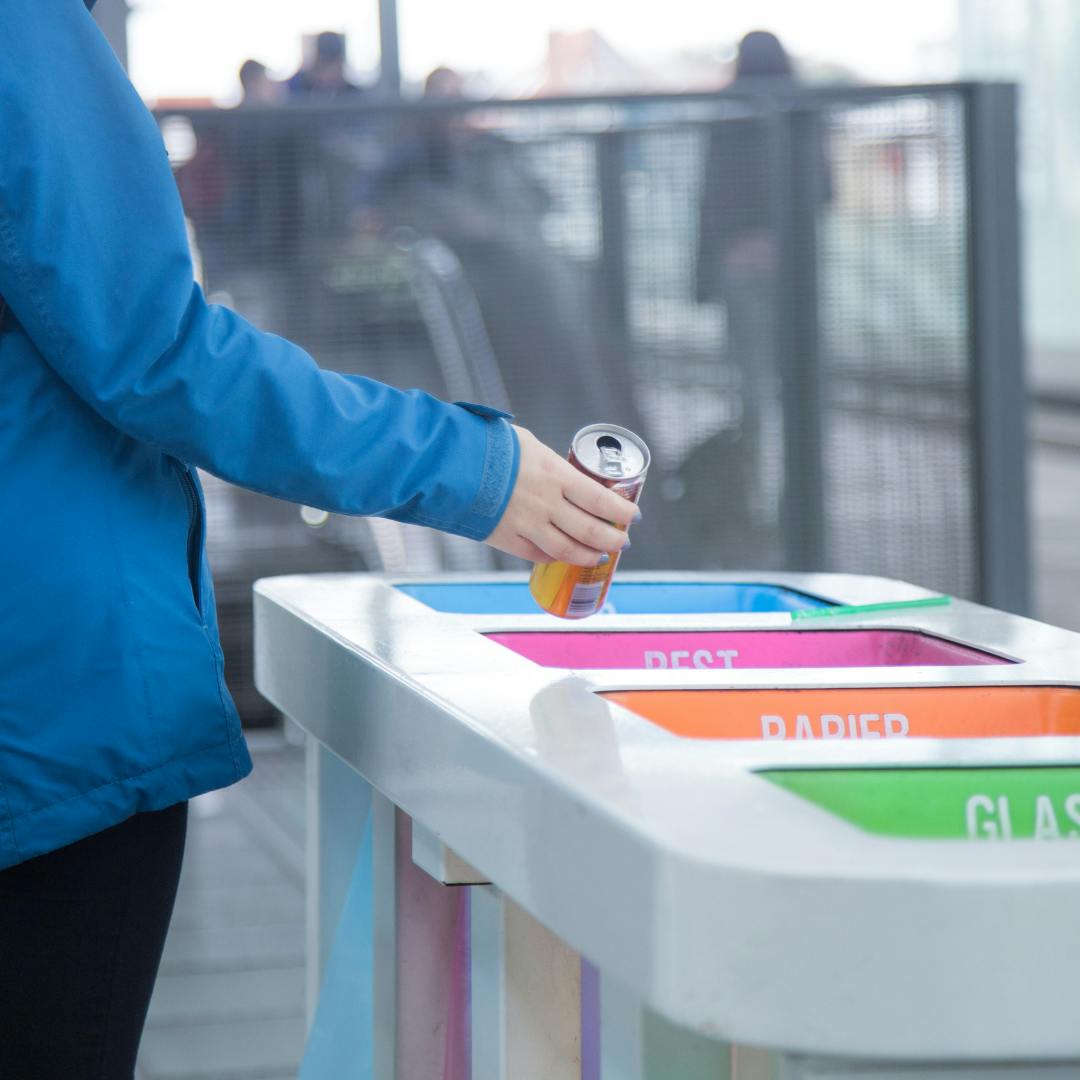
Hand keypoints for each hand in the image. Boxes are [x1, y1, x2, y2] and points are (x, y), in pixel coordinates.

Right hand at [485, 426, 639, 564]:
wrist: (452, 463)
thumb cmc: (490, 446)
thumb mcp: (531, 445)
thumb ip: (551, 464)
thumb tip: (566, 476)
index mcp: (556, 475)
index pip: (601, 500)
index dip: (621, 512)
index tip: (633, 516)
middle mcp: (547, 504)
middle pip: (590, 530)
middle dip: (613, 539)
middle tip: (623, 542)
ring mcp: (527, 525)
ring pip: (567, 550)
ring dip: (588, 555)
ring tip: (600, 555)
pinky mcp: (507, 539)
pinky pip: (537, 555)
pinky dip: (554, 558)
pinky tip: (563, 556)